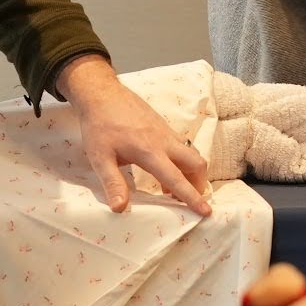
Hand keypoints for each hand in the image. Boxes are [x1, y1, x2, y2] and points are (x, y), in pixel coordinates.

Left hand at [58, 55, 211, 215]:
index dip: (192, 197)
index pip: (177, 179)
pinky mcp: (162, 126)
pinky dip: (180, 161)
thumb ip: (113, 183)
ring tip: (171, 190)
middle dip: (199, 183)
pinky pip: (180, 146)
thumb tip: (119, 208)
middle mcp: (164, 141)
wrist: (102, 94)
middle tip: (191, 199)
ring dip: (190, 173)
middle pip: (196, 163)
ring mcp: (165, 132)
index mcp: (150, 152)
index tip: (206, 211)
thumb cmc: (99, 126)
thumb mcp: (100, 158)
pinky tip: (162, 168)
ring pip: (190, 154)